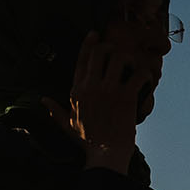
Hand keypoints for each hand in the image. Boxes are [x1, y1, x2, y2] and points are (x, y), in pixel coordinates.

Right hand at [46, 31, 147, 172]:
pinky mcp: (126, 97)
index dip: (88, 44)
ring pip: (120, 58)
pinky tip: (147, 80)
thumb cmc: (88, 143)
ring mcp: (109, 91)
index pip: (81, 60)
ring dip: (129, 59)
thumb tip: (42, 101)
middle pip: (100, 52)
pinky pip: (139, 74)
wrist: (105, 156)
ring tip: (133, 67)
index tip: (94, 34)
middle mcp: (91, 87)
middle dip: (111, 48)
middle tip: (119, 54)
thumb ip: (55, 111)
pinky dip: (145, 74)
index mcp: (77, 92)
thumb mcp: (67, 126)